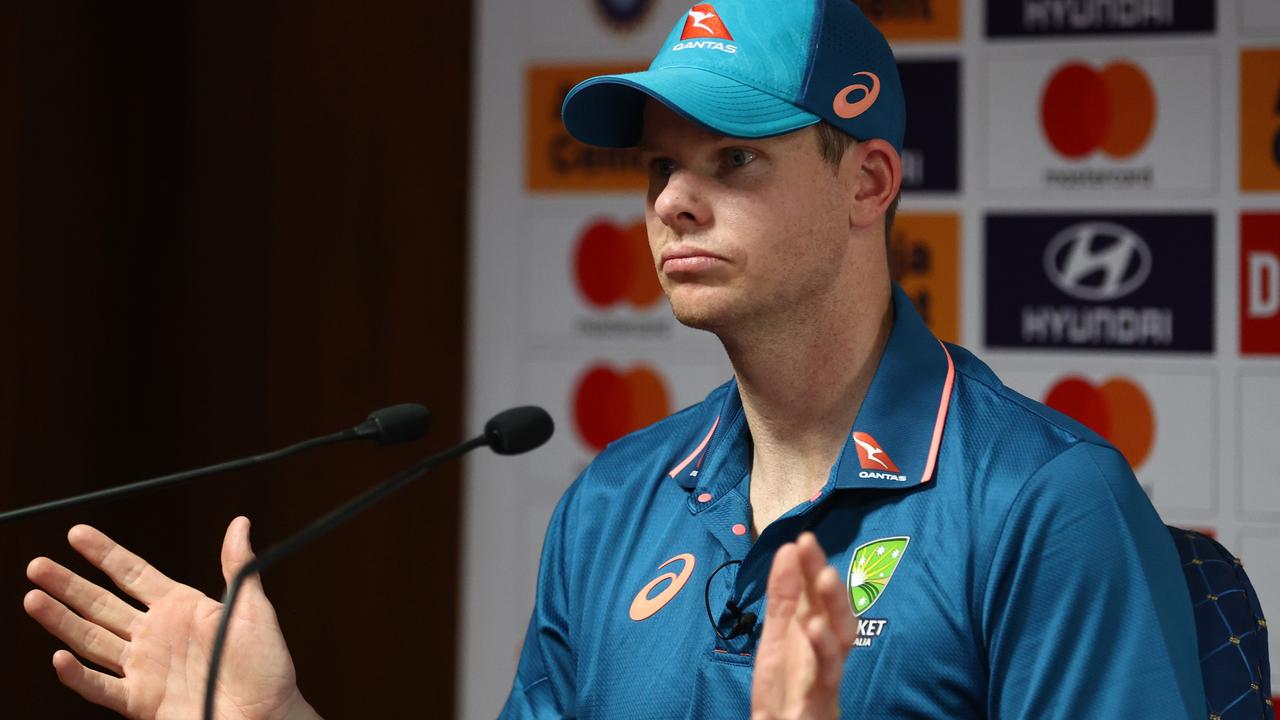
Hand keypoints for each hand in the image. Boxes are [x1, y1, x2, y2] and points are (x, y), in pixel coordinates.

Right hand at [23, 517, 319, 719]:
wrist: (267, 717)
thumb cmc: (266, 665)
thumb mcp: (254, 610)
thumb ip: (238, 568)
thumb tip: (240, 522)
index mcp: (181, 608)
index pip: (133, 573)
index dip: (105, 553)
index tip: (76, 533)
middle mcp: (155, 635)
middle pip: (101, 604)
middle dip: (69, 584)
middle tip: (37, 565)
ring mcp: (144, 668)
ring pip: (92, 640)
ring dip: (62, 621)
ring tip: (33, 598)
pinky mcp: (140, 702)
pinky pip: (101, 687)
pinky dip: (78, 675)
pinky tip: (59, 657)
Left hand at [751, 532, 857, 719]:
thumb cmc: (785, 686)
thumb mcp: (775, 637)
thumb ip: (781, 599)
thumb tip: (787, 549)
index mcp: (812, 633)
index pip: (816, 594)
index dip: (812, 566)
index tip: (803, 538)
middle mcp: (826, 651)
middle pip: (834, 612)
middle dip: (827, 580)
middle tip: (814, 552)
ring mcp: (826, 676)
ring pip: (841, 640)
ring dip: (834, 608)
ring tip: (825, 578)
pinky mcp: (821, 700)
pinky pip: (827, 675)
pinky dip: (824, 651)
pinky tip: (815, 627)